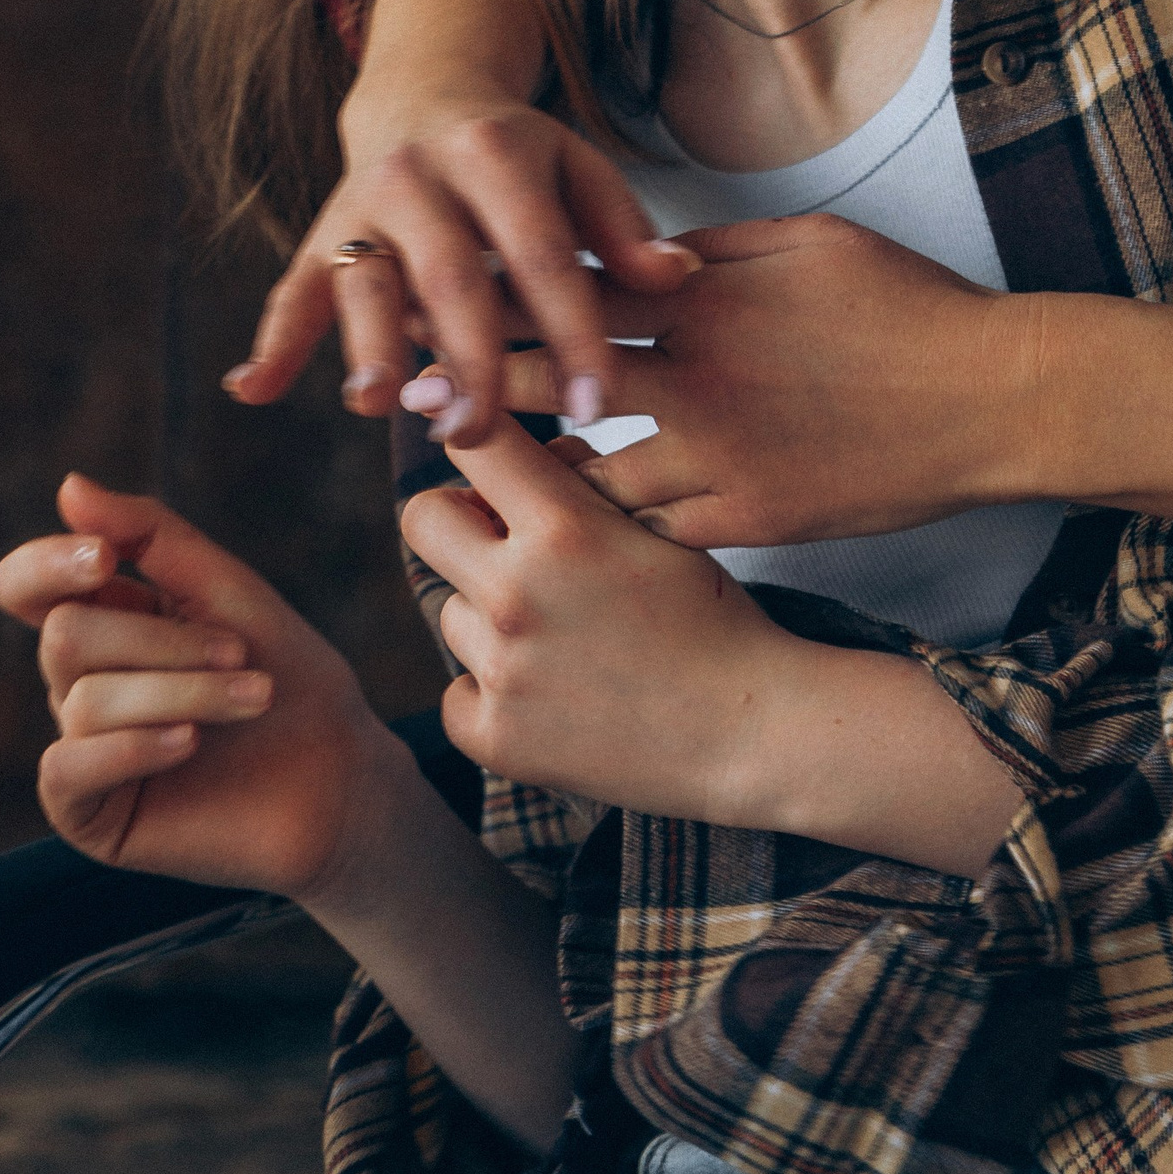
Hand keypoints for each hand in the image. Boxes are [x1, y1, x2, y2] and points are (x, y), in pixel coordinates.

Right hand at [0, 475, 404, 899]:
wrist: (339, 773)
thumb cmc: (290, 676)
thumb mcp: (225, 590)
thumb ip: (149, 536)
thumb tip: (69, 486)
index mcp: (109, 622)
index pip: (28, 585)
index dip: (47, 564)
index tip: (105, 557)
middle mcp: (81, 683)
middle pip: (66, 634)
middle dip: (165, 641)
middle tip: (242, 653)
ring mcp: (82, 750)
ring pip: (85, 698)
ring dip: (185, 692)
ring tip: (255, 699)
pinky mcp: (90, 813)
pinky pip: (68, 768)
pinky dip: (135, 746)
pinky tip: (190, 743)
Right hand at [226, 101, 701, 445]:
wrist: (423, 94)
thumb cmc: (520, 155)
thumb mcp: (579, 169)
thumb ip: (624, 229)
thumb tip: (678, 280)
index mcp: (499, 154)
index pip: (542, 253)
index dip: (571, 330)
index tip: (597, 404)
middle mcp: (423, 174)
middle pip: (449, 277)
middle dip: (468, 358)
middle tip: (484, 432)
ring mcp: (362, 205)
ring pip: (365, 285)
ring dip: (369, 350)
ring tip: (380, 409)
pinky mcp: (320, 235)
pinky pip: (292, 291)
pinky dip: (272, 342)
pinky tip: (252, 392)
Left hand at [409, 419, 1021, 874]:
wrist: (750, 732)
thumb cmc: (714, 619)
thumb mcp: (660, 527)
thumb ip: (583, 482)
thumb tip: (517, 454)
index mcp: (566, 527)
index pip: (472, 441)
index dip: (474, 437)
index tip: (481, 448)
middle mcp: (518, 592)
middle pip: (422, 518)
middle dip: (457, 519)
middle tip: (501, 542)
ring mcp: (501, 670)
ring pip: (451, 610)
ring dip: (490, 616)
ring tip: (567, 639)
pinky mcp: (493, 736)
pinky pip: (458, 691)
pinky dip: (494, 693)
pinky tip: (557, 694)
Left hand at [487, 211, 1032, 553]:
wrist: (993, 403)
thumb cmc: (910, 309)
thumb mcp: (815, 243)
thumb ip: (722, 248)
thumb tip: (656, 251)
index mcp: (711, 300)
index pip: (575, 292)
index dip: (501, 297)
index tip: (444, 303)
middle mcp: (700, 381)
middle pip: (558, 383)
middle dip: (482, 390)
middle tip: (423, 400)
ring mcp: (720, 460)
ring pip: (592, 477)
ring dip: (541, 476)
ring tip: (486, 482)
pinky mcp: (747, 523)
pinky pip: (651, 530)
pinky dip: (613, 527)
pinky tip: (579, 533)